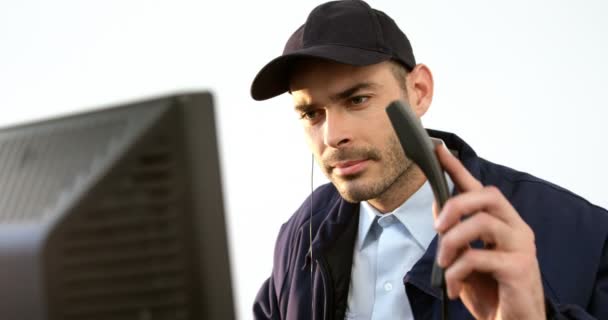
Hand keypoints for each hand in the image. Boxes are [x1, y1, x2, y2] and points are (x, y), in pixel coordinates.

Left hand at [433, 145, 545, 319]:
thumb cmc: (491, 290)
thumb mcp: (466, 257)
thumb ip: (456, 231)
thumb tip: (438, 206)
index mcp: (502, 222)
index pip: (479, 187)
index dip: (457, 168)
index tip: (438, 150)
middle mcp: (515, 228)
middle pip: (485, 195)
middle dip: (455, 205)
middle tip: (437, 227)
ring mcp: (521, 246)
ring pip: (481, 222)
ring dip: (452, 243)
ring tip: (443, 264)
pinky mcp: (519, 267)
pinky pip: (477, 258)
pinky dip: (455, 273)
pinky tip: (452, 287)